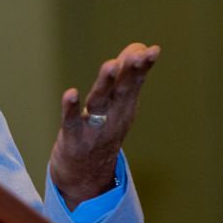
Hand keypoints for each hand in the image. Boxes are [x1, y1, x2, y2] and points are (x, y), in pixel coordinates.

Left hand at [49, 43, 159, 209]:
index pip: (135, 83)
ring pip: (99, 102)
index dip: (142, 66)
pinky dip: (71, 108)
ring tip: (111, 65)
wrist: (85, 177)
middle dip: (131, 72)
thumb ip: (127, 76)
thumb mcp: (119, 105)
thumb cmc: (103, 132)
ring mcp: (94, 128)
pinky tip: (70, 93)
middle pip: (122, 92)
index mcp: (125, 107)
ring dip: (105, 84)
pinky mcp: (73, 138)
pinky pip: (72, 122)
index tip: (152, 50)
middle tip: (139, 55)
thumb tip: (138, 46)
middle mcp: (113, 117)